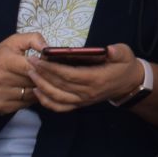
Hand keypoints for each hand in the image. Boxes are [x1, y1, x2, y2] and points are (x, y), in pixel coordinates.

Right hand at [0, 31, 46, 114]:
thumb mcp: (12, 42)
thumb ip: (33, 39)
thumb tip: (49, 48)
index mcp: (4, 61)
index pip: (32, 66)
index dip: (45, 66)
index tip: (52, 64)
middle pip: (34, 81)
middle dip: (45, 77)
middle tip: (52, 74)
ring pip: (32, 94)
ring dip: (40, 89)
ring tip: (41, 81)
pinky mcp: (0, 108)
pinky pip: (26, 104)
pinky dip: (32, 98)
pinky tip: (30, 90)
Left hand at [28, 43, 144, 112]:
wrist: (128, 84)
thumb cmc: (124, 66)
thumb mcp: (125, 54)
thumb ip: (117, 51)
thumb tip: (108, 50)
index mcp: (96, 79)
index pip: (69, 74)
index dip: (52, 68)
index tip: (38, 58)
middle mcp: (87, 92)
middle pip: (59, 85)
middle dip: (42, 74)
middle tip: (29, 62)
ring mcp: (83, 100)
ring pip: (56, 97)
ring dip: (41, 86)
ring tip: (30, 74)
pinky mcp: (80, 104)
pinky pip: (60, 107)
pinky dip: (46, 102)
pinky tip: (37, 92)